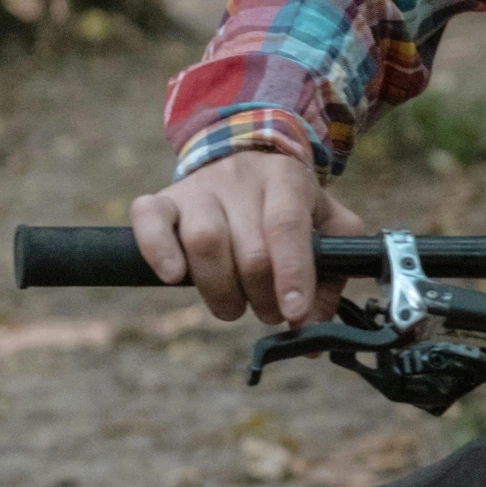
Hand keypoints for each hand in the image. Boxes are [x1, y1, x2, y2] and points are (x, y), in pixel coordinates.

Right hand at [130, 153, 365, 325]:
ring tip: (234, 305)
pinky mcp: (164, 200)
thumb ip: (336, 272)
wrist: (245, 160)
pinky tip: (173, 276)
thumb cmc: (291, 205)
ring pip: (204, 242)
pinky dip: (158, 252)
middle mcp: (241, 178)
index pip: (287, 226)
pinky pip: (150, 220)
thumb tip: (315, 326)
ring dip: (221, 291)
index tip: (294, 311)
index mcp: (286, 179)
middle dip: (262, 296)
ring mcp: (199, 187)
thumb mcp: (329, 224)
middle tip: (270, 311)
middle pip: (248, 249)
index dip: (292, 274)